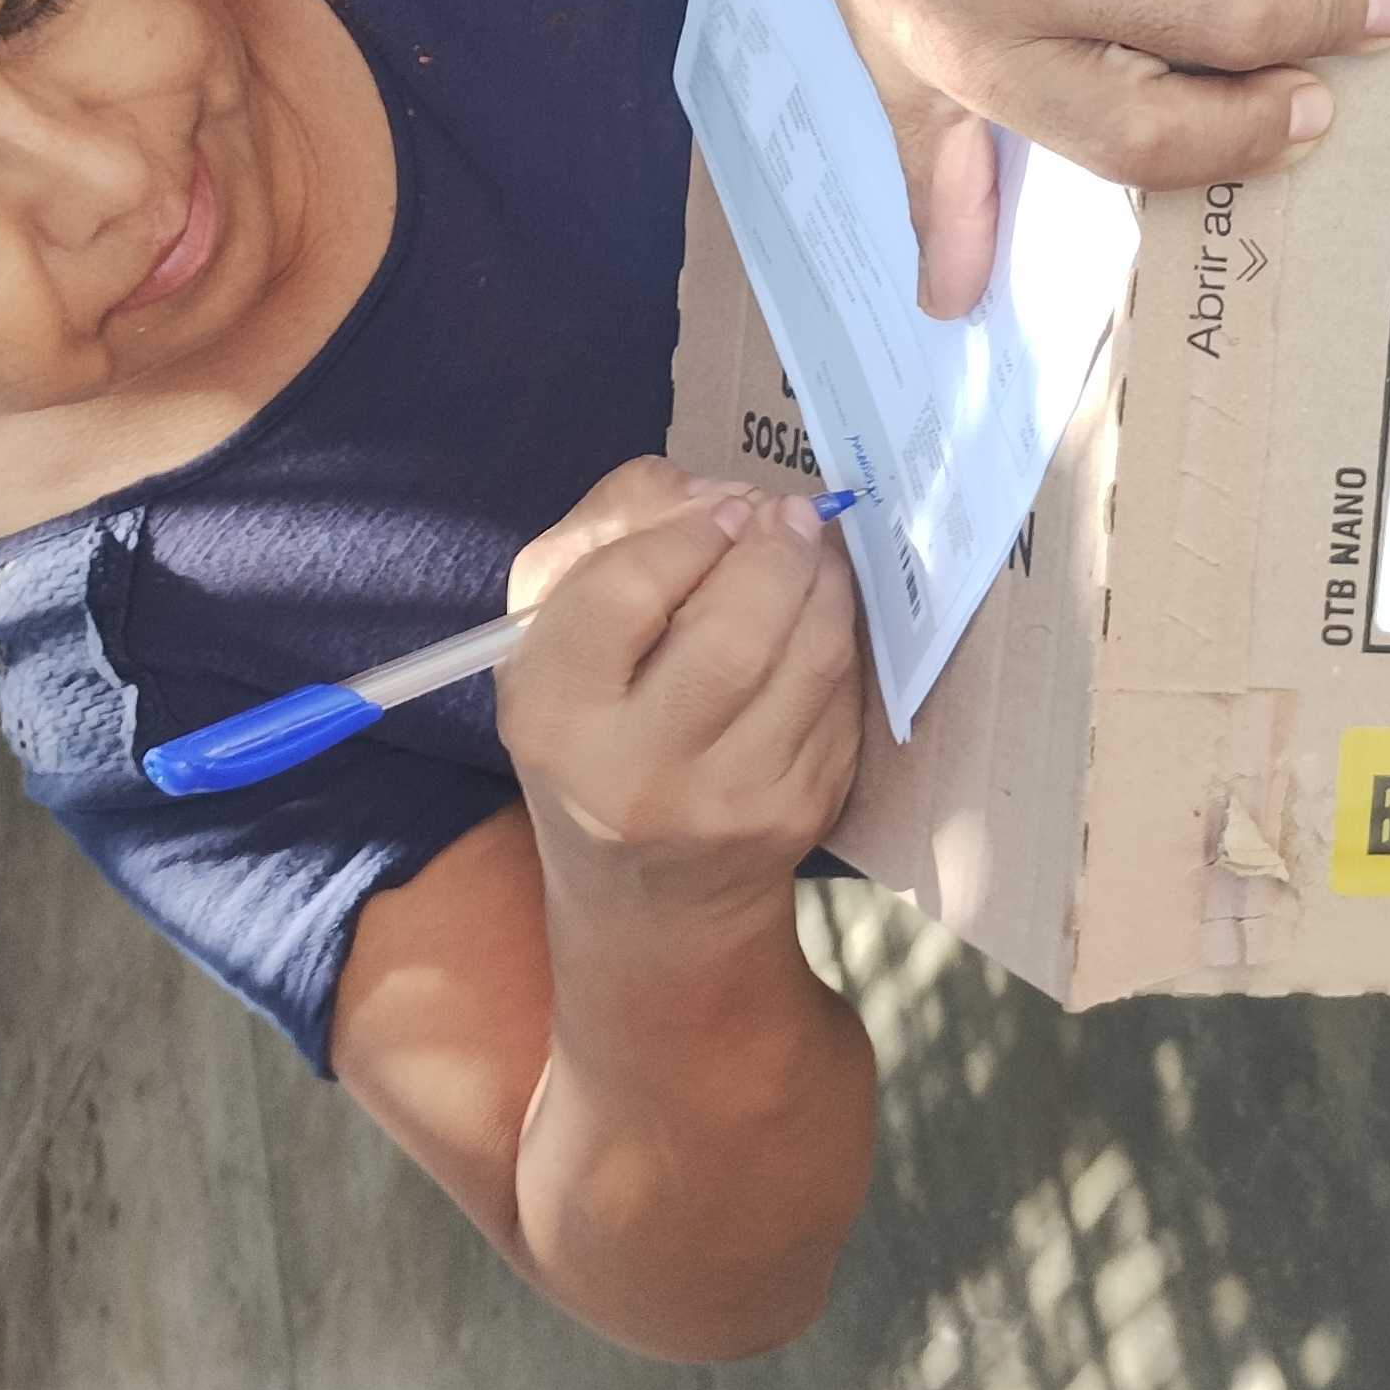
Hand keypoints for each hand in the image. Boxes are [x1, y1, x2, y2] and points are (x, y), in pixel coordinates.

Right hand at [495, 459, 863, 928]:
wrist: (648, 894)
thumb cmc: (587, 734)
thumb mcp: (548, 635)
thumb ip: (606, 535)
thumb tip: (714, 495)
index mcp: (554, 718)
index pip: (624, 596)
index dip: (683, 534)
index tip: (718, 512)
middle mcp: (638, 774)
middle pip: (734, 634)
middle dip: (774, 550)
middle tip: (786, 513)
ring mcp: (732, 803)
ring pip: (810, 659)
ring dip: (825, 581)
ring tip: (811, 548)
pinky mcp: (802, 812)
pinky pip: (841, 696)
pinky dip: (839, 637)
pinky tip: (818, 615)